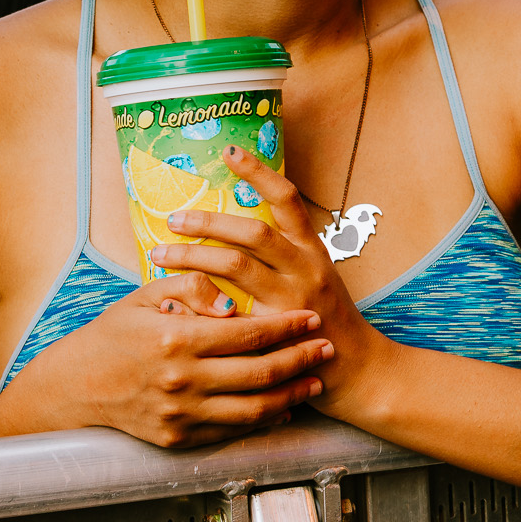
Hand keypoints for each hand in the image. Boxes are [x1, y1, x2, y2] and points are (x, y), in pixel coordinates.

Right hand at [0, 272, 335, 449]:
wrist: (74, 387)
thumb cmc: (112, 335)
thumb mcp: (144, 296)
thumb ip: (191, 287)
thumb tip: (230, 301)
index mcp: (176, 338)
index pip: (248, 333)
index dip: (286, 326)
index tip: (310, 318)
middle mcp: (181, 381)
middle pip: (259, 372)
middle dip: (300, 359)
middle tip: (325, 348)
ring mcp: (180, 415)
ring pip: (253, 409)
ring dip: (290, 394)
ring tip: (313, 381)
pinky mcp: (178, 439)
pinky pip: (231, 431)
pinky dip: (262, 420)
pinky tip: (281, 406)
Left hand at [154, 145, 394, 420]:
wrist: (358, 368)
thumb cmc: (328, 319)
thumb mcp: (316, 275)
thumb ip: (283, 255)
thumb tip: (232, 229)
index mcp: (312, 248)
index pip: (287, 200)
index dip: (259, 173)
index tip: (230, 152)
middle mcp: (304, 268)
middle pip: (252, 231)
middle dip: (208, 221)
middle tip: (174, 218)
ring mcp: (290, 300)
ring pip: (235, 267)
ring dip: (194, 256)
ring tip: (161, 253)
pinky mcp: (275, 332)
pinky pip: (229, 311)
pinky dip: (198, 303)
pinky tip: (171, 301)